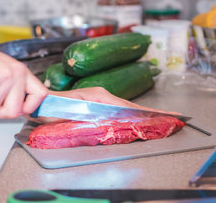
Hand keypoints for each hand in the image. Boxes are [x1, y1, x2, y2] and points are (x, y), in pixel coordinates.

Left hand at [31, 87, 180, 123]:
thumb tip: (114, 116)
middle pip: (132, 106)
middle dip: (152, 113)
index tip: (167, 115)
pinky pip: (120, 109)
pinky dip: (132, 114)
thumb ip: (93, 114)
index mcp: (100, 96)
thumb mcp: (73, 112)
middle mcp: (103, 95)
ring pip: (127, 107)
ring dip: (144, 114)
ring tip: (162, 119)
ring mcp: (102, 98)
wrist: (43, 104)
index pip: (129, 106)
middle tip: (173, 118)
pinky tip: (140, 118)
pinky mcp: (99, 102)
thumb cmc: (55, 108)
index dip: (148, 112)